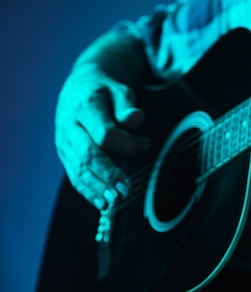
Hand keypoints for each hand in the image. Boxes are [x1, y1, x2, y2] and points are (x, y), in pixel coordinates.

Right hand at [55, 65, 149, 209]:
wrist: (79, 88)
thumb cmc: (105, 91)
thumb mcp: (119, 90)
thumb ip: (127, 105)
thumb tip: (135, 119)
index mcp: (84, 107)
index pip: (104, 133)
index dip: (126, 143)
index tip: (145, 144)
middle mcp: (69, 126)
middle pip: (88, 155)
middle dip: (108, 175)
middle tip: (126, 191)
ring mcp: (64, 142)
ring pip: (78, 169)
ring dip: (97, 188)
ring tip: (115, 202)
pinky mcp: (64, 154)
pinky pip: (74, 175)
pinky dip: (88, 191)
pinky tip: (102, 204)